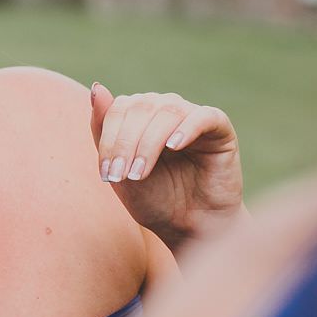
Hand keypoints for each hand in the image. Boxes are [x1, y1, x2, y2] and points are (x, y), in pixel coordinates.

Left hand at [90, 83, 244, 247]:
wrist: (190, 228)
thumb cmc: (155, 200)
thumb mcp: (120, 170)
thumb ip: (104, 130)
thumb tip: (97, 87)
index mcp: (140, 115)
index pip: (119, 109)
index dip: (109, 140)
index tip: (107, 175)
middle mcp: (166, 109)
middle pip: (140, 107)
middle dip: (125, 144)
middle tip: (123, 176)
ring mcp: (192, 116)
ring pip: (167, 111)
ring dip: (149, 143)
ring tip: (141, 173)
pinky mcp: (220, 128)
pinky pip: (203, 116)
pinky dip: (186, 129)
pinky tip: (173, 147)